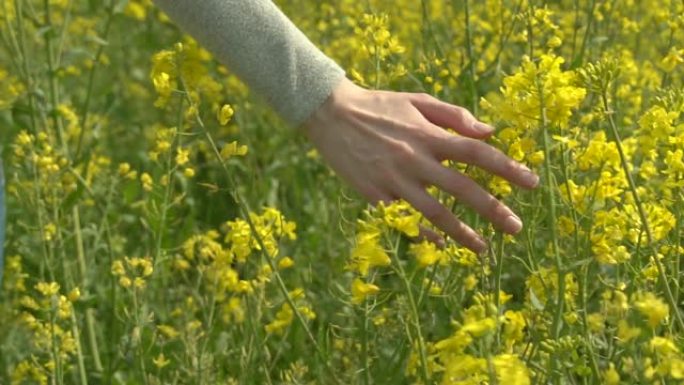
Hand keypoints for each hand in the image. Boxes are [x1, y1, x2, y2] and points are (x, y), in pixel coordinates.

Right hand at [302, 78, 538, 252]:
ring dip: (461, 233)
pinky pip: (404, 219)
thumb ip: (454, 116)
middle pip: (462, 188)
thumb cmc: (379, 105)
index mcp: (428, 135)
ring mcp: (393, 180)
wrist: (330, 114)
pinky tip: (441, 245)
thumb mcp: (417, 100)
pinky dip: (424, 234)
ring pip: (434, 212)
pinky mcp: (374, 195)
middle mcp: (414, 159)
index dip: (507, 168)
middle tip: (515, 228)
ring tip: (483, 249)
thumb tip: (490, 131)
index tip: (531, 183)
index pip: (477, 152)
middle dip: (492, 209)